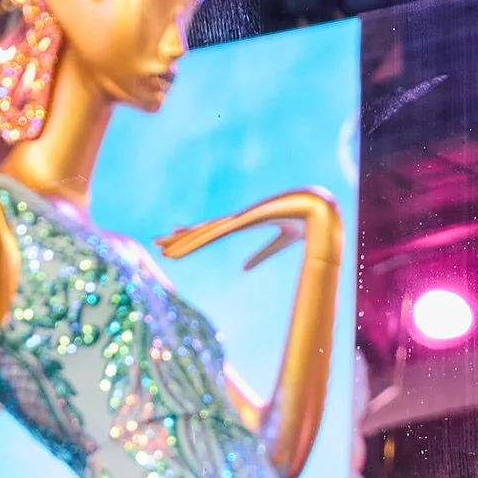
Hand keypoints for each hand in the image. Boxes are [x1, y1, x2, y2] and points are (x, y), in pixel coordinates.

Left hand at [157, 187, 339, 272]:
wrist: (320, 208)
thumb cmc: (304, 222)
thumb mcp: (279, 243)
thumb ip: (261, 255)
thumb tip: (243, 268)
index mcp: (246, 223)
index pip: (214, 230)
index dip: (194, 234)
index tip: (176, 236)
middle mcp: (238, 219)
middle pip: (204, 230)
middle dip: (180, 238)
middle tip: (157, 243)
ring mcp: (240, 219)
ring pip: (205, 233)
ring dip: (182, 242)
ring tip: (161, 249)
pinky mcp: (245, 221)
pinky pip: (217, 233)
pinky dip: (199, 240)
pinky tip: (185, 245)